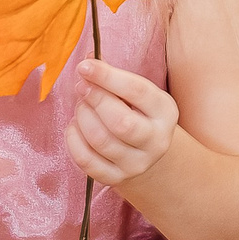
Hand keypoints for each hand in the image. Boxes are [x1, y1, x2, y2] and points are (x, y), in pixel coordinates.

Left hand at [67, 59, 177, 187]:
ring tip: (81, 107)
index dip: (107, 77)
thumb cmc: (136, 112)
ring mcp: (137, 164)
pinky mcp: (116, 178)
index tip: (84, 66)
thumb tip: (87, 60)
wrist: (145, 152)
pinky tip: (75, 127)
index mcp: (165, 112)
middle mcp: (156, 141)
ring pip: (100, 140)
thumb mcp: (135, 93)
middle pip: (120, 122)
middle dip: (94, 99)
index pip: (137, 91)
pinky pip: (86, 161)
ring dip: (82, 117)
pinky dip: (73, 139)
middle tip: (82, 87)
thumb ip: (113, 76)